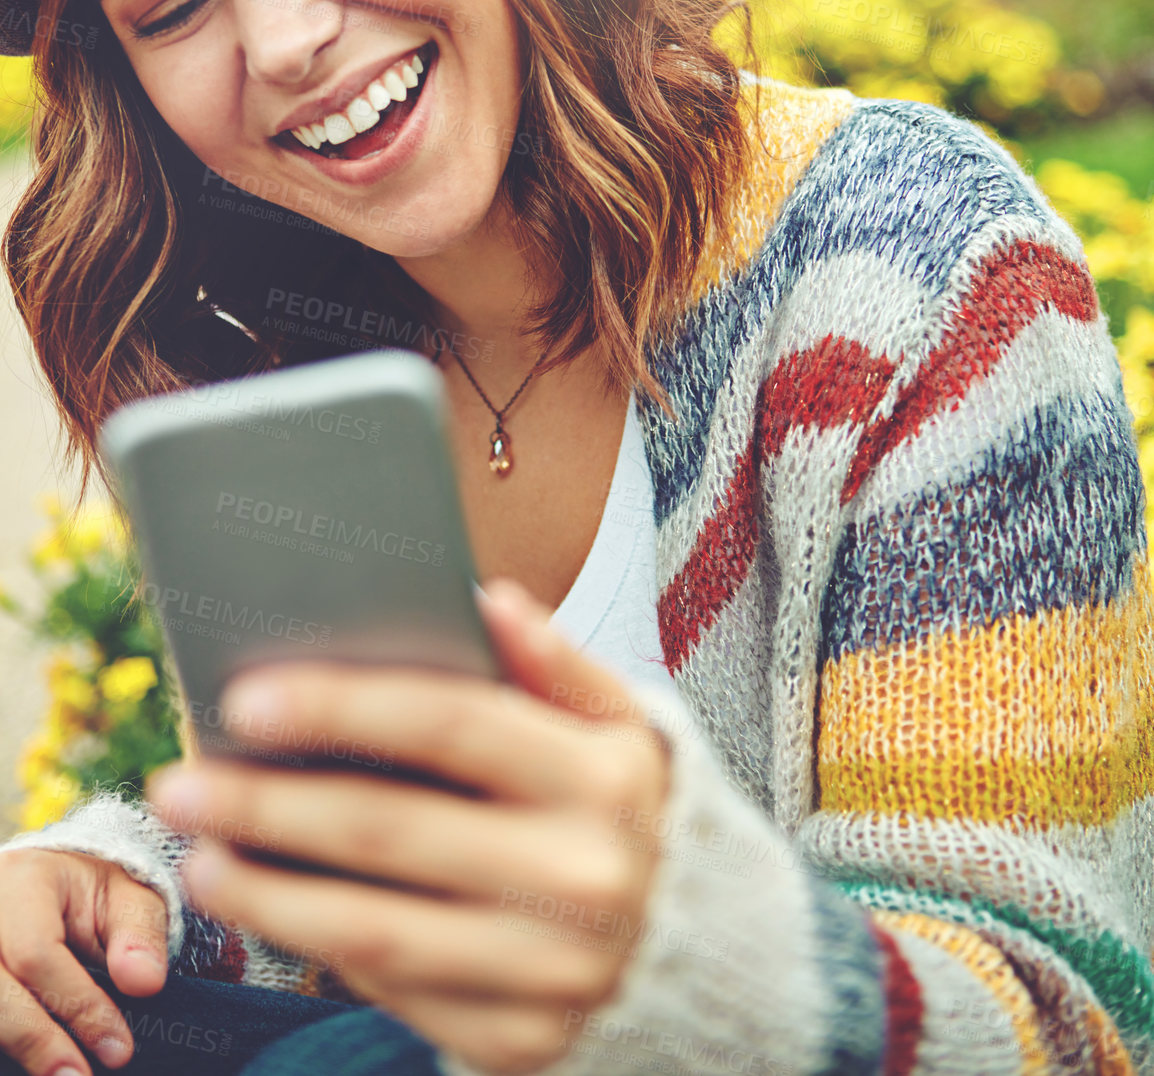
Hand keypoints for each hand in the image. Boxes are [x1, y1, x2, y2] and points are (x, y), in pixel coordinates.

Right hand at [0, 848, 167, 1075]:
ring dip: (19, 1049)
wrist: (52, 886)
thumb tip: (145, 982)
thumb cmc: (91, 893)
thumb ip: (139, 933)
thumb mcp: (127, 894)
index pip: (37, 952)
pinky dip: (8, 1045)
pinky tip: (33, 1065)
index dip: (77, 1006)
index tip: (119, 1049)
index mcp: (23, 881)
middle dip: (37, 1041)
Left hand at [146, 576, 672, 1075]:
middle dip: (267, 805)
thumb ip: (553, 661)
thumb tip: (489, 598)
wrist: (697, 943)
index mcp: (601, 776)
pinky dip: (324, 951)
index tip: (243, 698)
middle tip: (178, 783)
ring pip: (375, 930)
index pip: (451, 723)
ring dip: (267, 893)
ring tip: (198, 859)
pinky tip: (275, 913)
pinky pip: (399, 994)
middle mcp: (580, 876)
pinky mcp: (525, 1040)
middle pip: (389, 831)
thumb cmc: (622, 803)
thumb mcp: (617, 721)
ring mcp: (553, 970)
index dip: (341, 706)